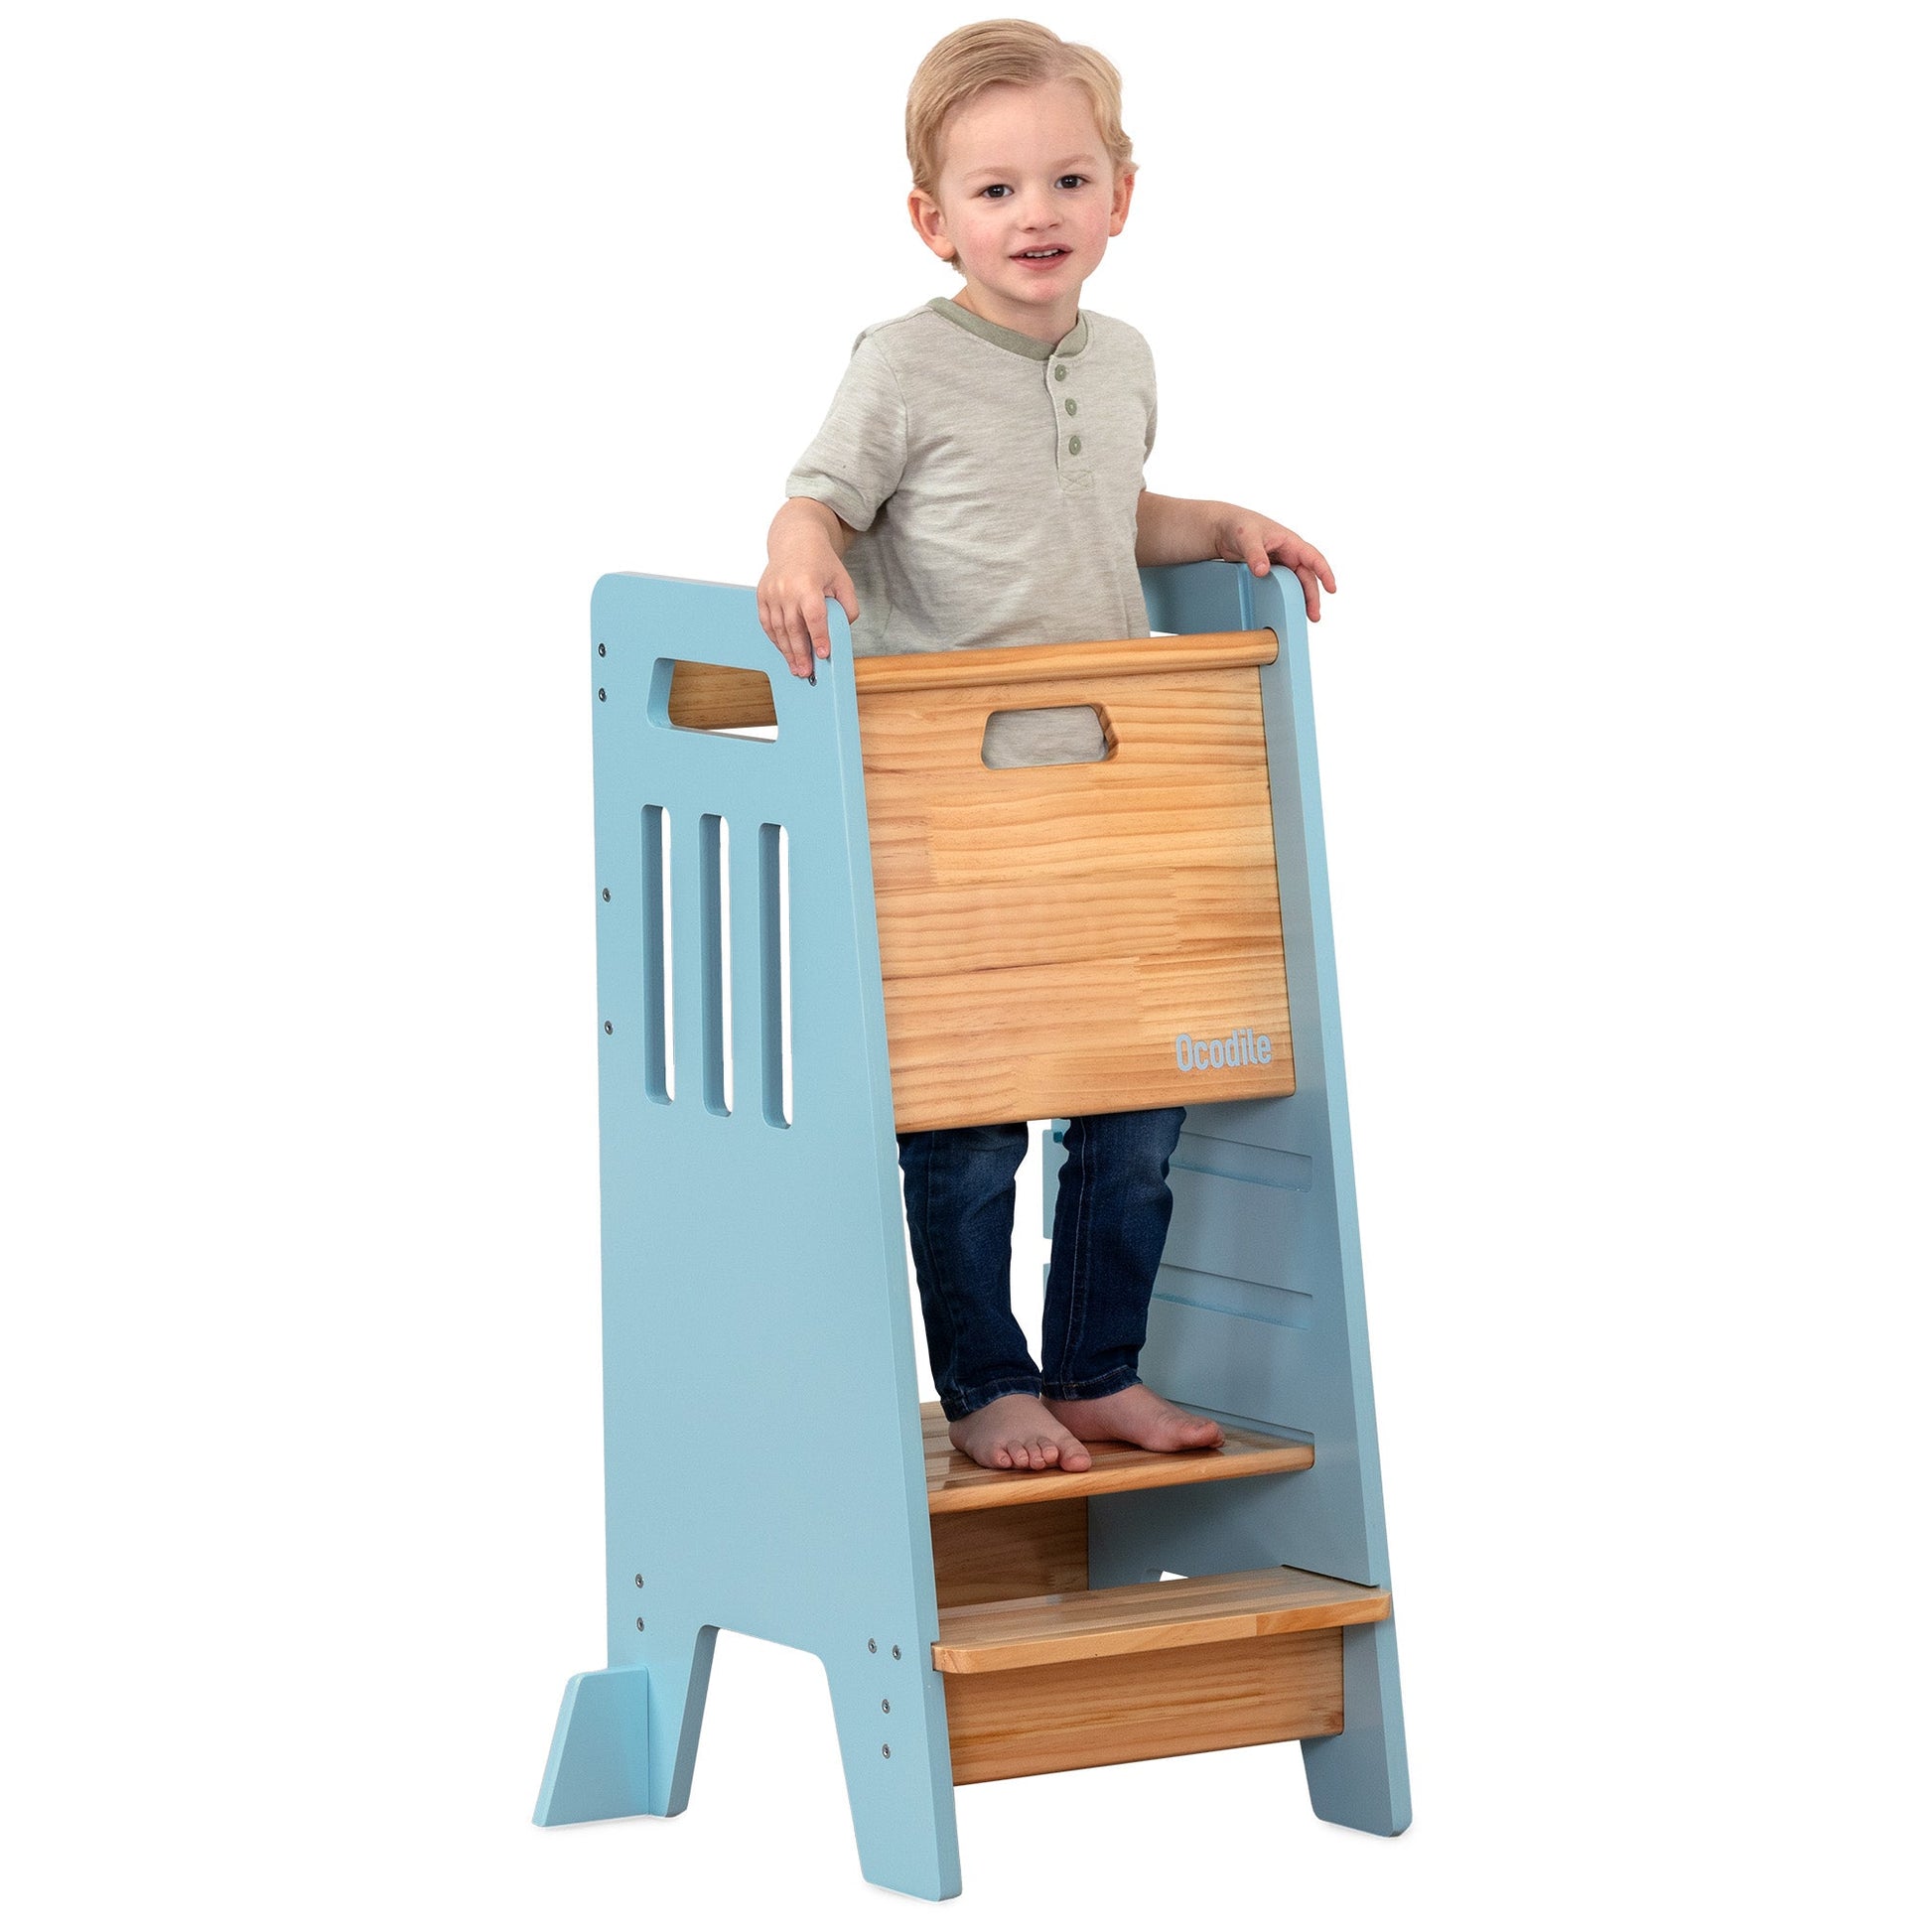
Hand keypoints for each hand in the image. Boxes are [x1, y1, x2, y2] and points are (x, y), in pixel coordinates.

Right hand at [758, 545, 858, 677]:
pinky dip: (775, 639)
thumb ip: (848, 607)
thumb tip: (842, 631)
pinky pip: (766, 623)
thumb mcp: (843, 580)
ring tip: (796, 668)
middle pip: (792, 627)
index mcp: (807, 583)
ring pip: (777, 629)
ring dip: (787, 651)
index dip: (819, 637)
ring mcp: (771, 593)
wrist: (795, 541)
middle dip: (800, 653)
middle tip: (806, 671)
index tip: (824, 654)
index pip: (814, 616)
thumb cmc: (820, 561)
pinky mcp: (761, 595)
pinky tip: (784, 651)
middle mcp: (785, 589)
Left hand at [1213, 511, 1335, 621]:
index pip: (1313, 557)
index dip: (1324, 573)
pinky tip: (1288, 609)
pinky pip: (1284, 586)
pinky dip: (1288, 597)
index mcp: (1290, 542)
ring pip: (1297, 583)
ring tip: (1306, 617)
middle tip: (1314, 615)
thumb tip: (1262, 571)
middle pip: (1307, 577)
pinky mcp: (1271, 572)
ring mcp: (1281, 564)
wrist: (1224, 529)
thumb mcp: (1246, 537)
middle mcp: (1289, 553)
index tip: (1331, 588)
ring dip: (1303, 599)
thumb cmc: (1239, 525)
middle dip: (1313, 596)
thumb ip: (1255, 554)